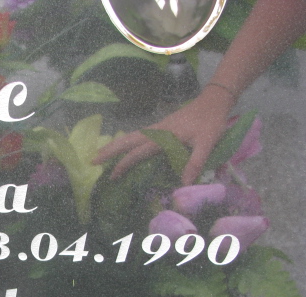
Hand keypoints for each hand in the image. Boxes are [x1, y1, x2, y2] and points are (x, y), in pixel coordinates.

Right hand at [92, 85, 236, 184]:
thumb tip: (184, 184)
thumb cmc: (211, 122)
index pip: (138, 152)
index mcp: (163, 136)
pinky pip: (137, 134)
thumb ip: (195, 163)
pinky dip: (125, 141)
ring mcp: (156, 128)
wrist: (214, 101)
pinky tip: (122, 145)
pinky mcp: (160, 127)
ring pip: (130, 136)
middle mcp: (156, 131)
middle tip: (92, 160)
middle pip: (127, 140)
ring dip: (114, 145)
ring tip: (100, 153)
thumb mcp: (207, 143)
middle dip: (109, 150)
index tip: (112, 175)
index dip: (124, 164)